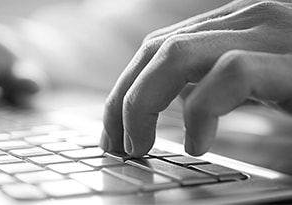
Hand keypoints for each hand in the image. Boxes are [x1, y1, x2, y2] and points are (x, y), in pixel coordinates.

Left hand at [100, 0, 291, 156]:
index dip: (127, 88)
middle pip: (155, 49)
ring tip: (139, 144)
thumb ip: (220, 79)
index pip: (159, 46)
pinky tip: (197, 143)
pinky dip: (203, 111)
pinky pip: (230, 74)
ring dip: (143, 104)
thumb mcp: (264, 77)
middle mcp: (248, 18)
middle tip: (115, 143)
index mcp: (235, 23)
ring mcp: (269, 33)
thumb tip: (184, 98)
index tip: (114, 128)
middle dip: (123, 100)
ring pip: (177, 54)